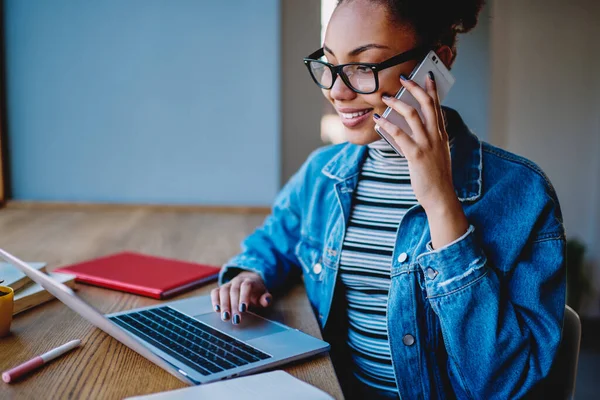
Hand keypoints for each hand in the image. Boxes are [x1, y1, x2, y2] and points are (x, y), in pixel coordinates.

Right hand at [211, 271, 271, 324]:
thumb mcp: (263, 294)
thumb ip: (266, 298)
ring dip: (224, 305)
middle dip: (234, 305)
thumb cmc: (256, 292)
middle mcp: (237, 281)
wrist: (248, 281)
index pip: (246, 286)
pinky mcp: (220, 288)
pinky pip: (215, 292)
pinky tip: (217, 310)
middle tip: (235, 319)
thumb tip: (266, 300)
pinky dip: (215, 300)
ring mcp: (228, 284)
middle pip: (234, 291)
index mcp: (249, 281)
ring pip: (223, 291)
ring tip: (225, 317)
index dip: (244, 297)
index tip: (243, 309)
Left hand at [374, 73, 468, 247]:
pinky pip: (400, 135)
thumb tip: (408, 129)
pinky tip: (379, 120)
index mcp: (441, 135)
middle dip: (414, 88)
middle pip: (427, 104)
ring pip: (413, 116)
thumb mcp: (435, 154)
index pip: (437, 107)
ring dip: (398, 103)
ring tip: (386, 97)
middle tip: (403, 78)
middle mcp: (436, 136)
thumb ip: (426, 141)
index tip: (426, 76)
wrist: (441, 197)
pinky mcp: (417, 155)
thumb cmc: (435, 177)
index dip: (432, 90)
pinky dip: (388, 125)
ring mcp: (427, 145)